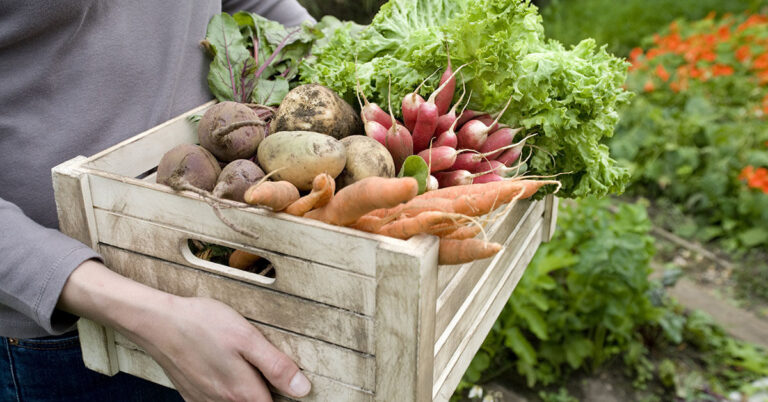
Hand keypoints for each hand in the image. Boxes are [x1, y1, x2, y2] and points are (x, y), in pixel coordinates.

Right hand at [58, 260, 310, 400]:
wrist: (157, 323)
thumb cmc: (203, 324)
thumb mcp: (247, 338)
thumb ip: (275, 366)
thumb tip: (302, 389)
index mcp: (242, 393)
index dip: (286, 395)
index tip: (288, 382)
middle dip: (265, 392)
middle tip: (263, 366)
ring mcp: (205, 401)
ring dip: (244, 391)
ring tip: (244, 364)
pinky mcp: (191, 396)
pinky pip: (215, 401)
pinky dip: (225, 392)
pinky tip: (224, 369)